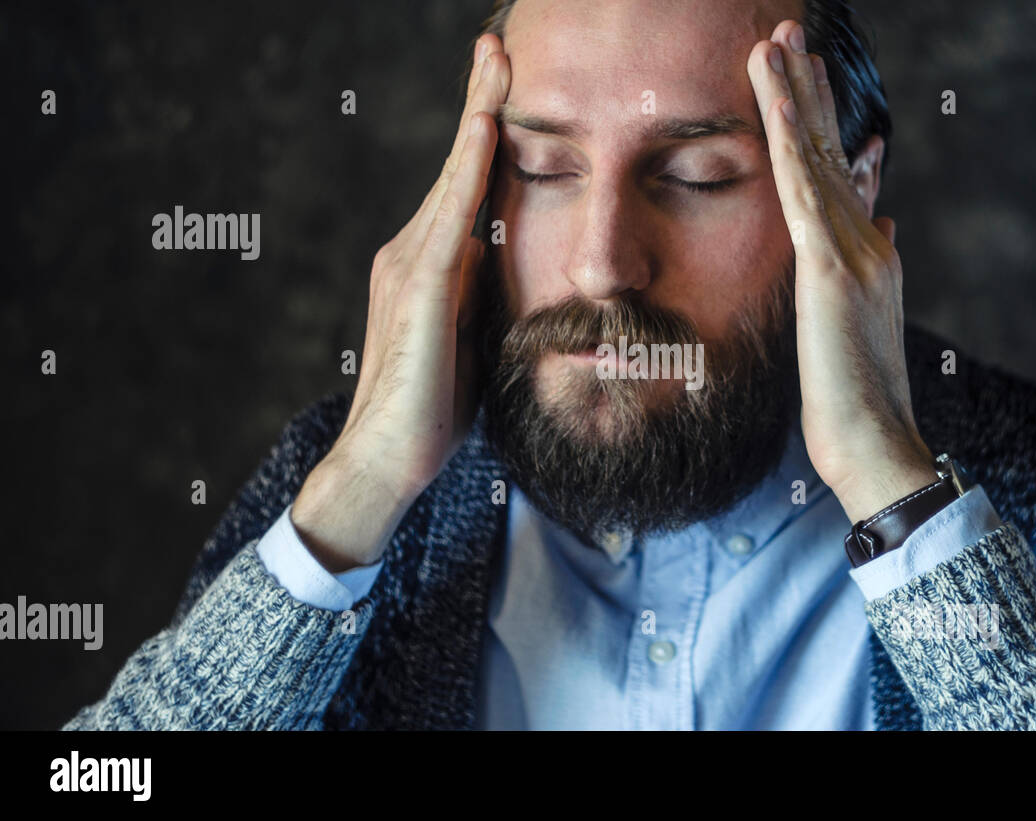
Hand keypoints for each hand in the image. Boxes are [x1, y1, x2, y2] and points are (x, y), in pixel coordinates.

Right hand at [291, 34, 511, 570]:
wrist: (389, 458)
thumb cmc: (435, 407)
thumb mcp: (473, 339)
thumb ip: (485, 296)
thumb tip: (511, 269)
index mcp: (430, 265)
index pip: (464, 189)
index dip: (484, 136)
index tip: (505, 88)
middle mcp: (412, 252)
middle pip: (455, 167)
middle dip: (479, 103)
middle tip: (497, 44)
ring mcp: (409, 265)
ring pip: (452, 178)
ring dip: (477, 116)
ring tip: (496, 62)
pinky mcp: (418, 288)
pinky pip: (449, 217)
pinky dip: (468, 169)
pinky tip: (486, 128)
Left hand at [747, 20, 935, 523]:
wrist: (875, 441)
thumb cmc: (860, 399)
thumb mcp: (866, 322)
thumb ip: (873, 268)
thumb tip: (885, 222)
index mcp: (871, 254)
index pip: (847, 175)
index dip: (830, 125)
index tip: (814, 83)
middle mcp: (868, 240)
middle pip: (832, 152)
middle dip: (812, 92)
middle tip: (793, 37)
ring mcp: (853, 250)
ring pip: (815, 158)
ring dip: (795, 95)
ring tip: (778, 42)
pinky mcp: (830, 268)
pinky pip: (802, 190)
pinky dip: (787, 141)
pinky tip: (776, 98)